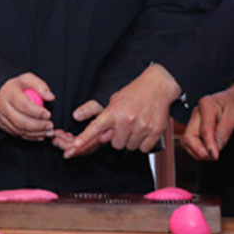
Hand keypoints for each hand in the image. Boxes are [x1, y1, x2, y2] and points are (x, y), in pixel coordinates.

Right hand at [0, 73, 54, 137]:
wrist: (1, 91)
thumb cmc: (17, 86)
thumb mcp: (28, 79)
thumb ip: (41, 86)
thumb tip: (50, 97)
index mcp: (9, 92)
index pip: (23, 105)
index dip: (37, 112)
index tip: (48, 114)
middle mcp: (2, 106)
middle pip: (20, 121)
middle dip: (38, 126)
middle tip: (50, 125)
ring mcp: (0, 117)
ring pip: (19, 130)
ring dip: (36, 133)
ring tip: (48, 132)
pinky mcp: (1, 125)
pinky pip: (17, 134)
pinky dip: (30, 136)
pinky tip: (40, 135)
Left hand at [56, 64, 180, 157]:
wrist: (158, 86)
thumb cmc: (134, 93)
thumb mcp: (113, 100)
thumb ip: (102, 116)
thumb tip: (91, 128)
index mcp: (114, 111)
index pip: (96, 127)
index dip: (85, 137)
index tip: (75, 146)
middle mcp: (127, 119)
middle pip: (116, 144)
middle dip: (120, 137)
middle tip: (126, 124)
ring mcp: (141, 126)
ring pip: (130, 146)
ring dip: (132, 139)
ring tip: (136, 124)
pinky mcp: (155, 131)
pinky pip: (144, 148)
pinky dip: (144, 142)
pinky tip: (145, 129)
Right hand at [179, 82, 233, 160]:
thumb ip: (224, 131)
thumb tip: (216, 148)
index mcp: (207, 105)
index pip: (204, 130)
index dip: (209, 146)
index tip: (215, 156)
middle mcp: (196, 112)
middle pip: (189, 137)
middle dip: (199, 151)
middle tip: (213, 157)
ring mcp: (193, 120)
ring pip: (186, 141)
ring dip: (197, 152)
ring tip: (211, 155)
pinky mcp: (194, 126)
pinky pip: (189, 142)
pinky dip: (196, 150)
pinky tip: (207, 151)